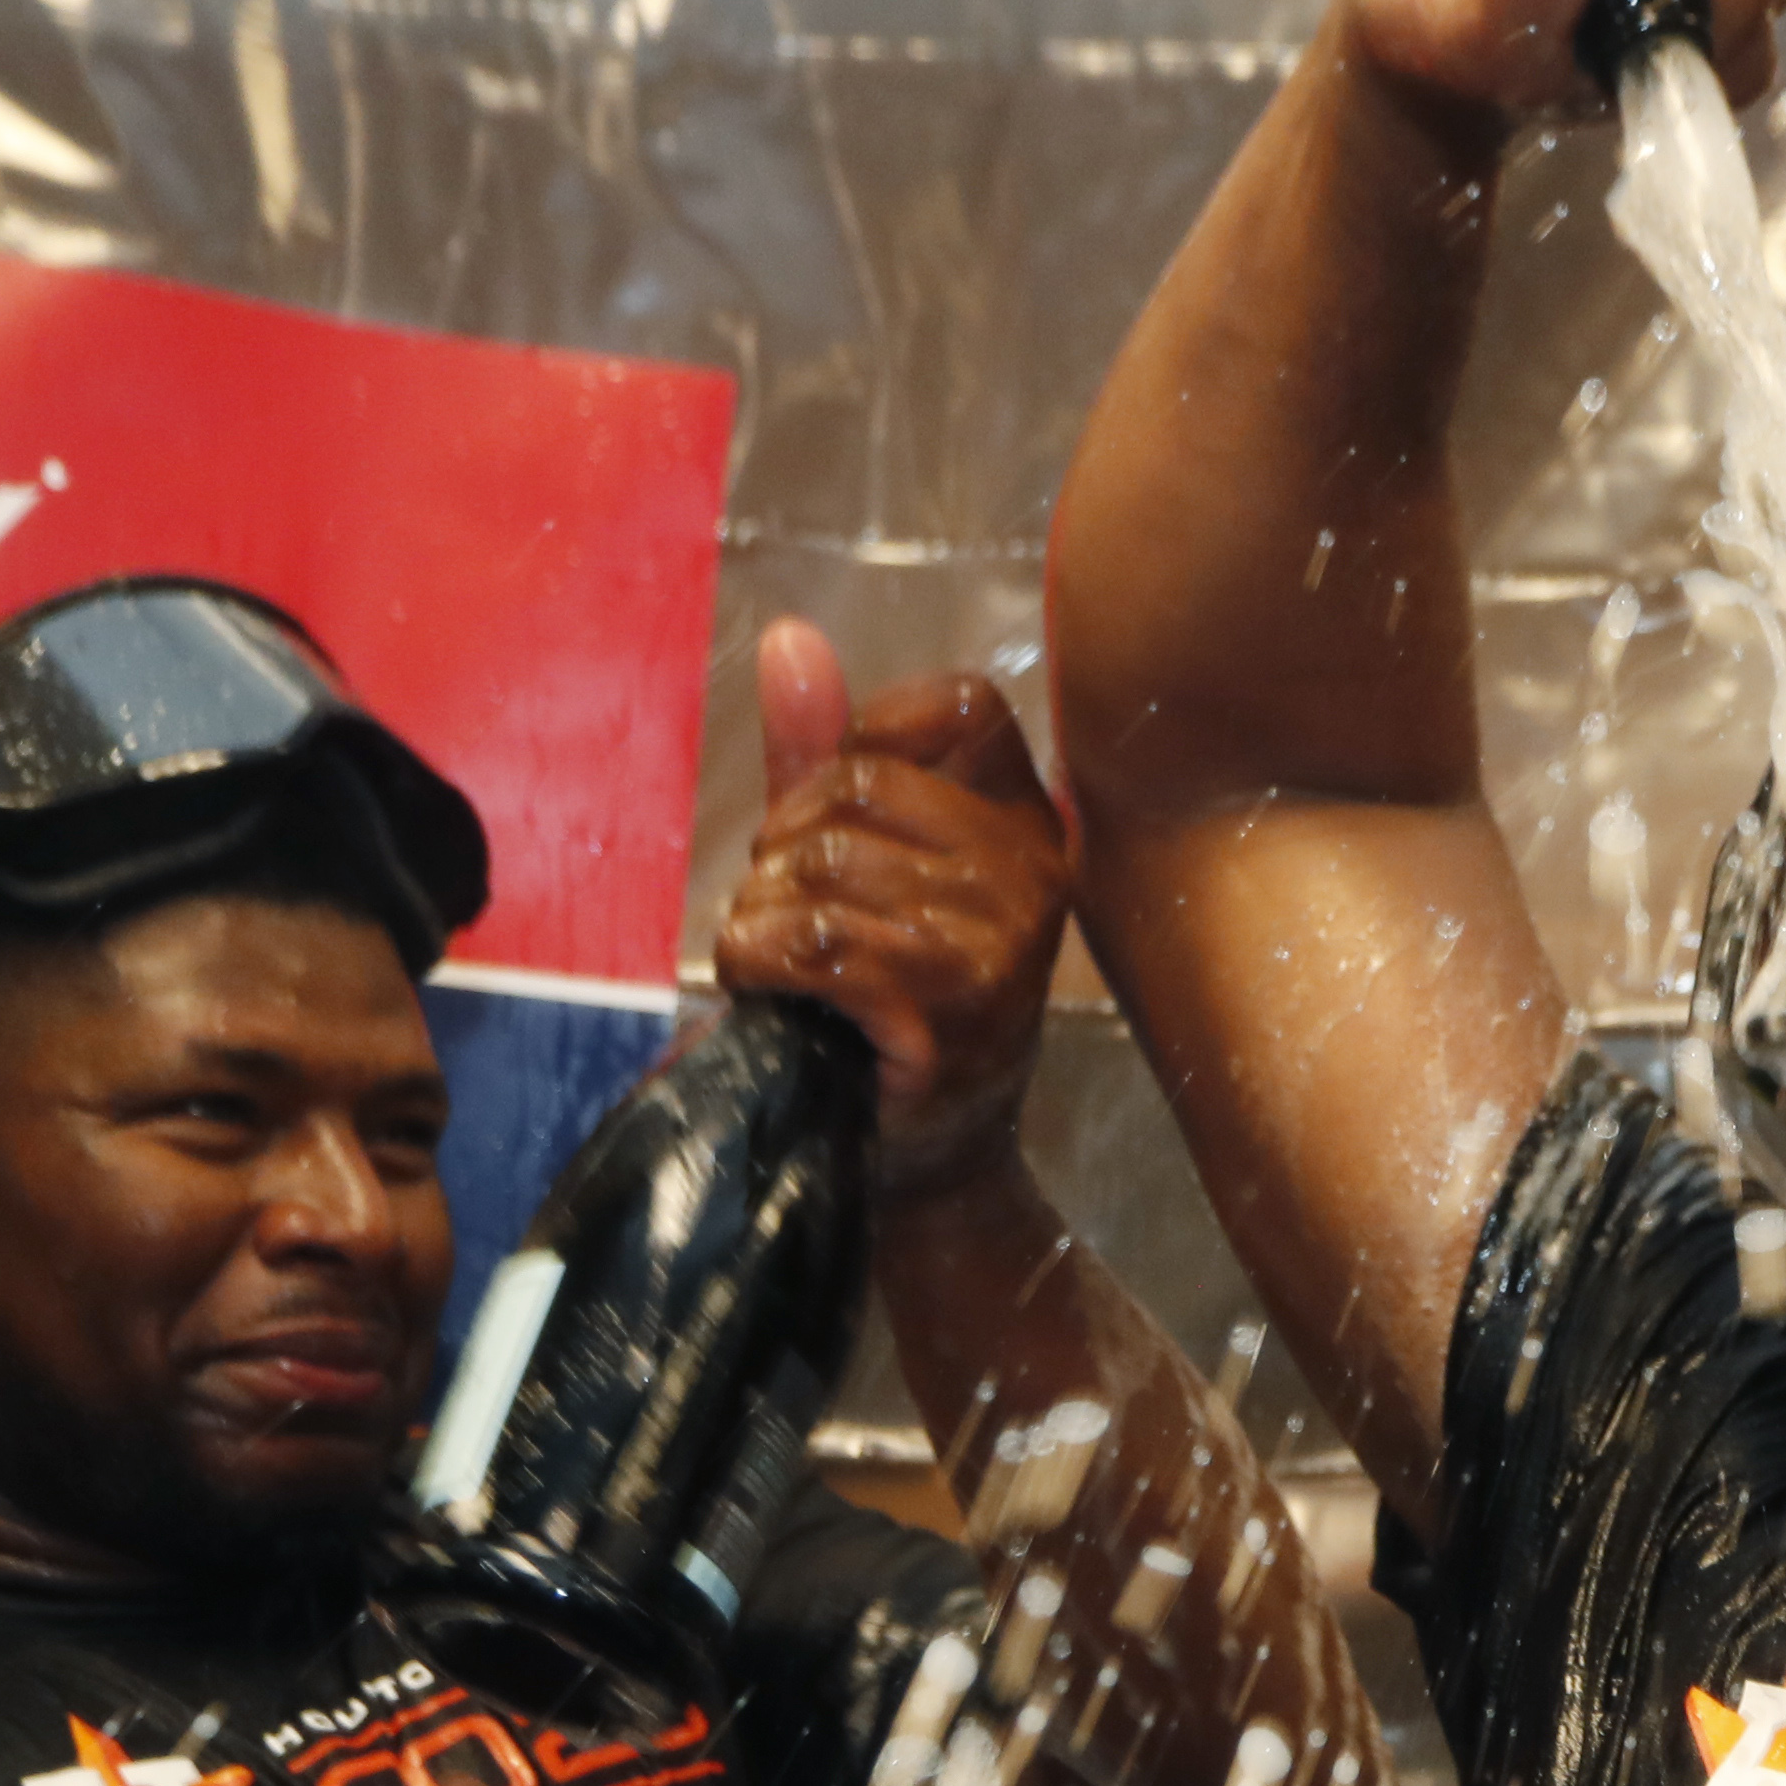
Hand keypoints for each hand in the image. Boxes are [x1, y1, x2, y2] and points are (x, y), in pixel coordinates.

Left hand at [716, 623, 1071, 1189]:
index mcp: (1027, 822)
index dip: (867, 741)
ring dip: (761, 914)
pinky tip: (769, 990)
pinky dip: (757, 960)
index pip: (956, 705)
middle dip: (786, 846)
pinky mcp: (944, 1002)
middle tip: (791, 914)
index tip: (839, 818)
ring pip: (821, 864)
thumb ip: (825, 750)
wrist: (927, 1150)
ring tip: (779, 962)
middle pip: (859, 787)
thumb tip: (789, 635)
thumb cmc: (890, 998)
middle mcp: (1029, 871)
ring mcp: (995, 938)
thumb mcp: (861, 858)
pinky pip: (811, 940)